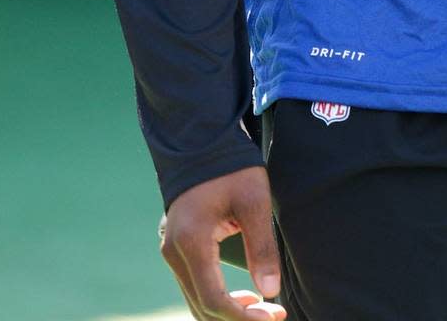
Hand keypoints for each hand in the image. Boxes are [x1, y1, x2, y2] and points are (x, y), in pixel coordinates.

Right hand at [159, 167, 285, 319]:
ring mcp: (171, 252)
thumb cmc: (231, 167)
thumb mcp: (254, 200)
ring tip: (264, 309)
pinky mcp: (176, 249)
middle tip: (275, 315)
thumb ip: (262, 246)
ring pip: (197, 300)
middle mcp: (173, 252)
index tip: (273, 316)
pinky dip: (218, 299)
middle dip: (239, 317)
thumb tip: (271, 292)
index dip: (244, 316)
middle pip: (203, 306)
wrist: (202, 143)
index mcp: (191, 241)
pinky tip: (245, 297)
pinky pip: (195, 286)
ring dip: (229, 311)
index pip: (214, 299)